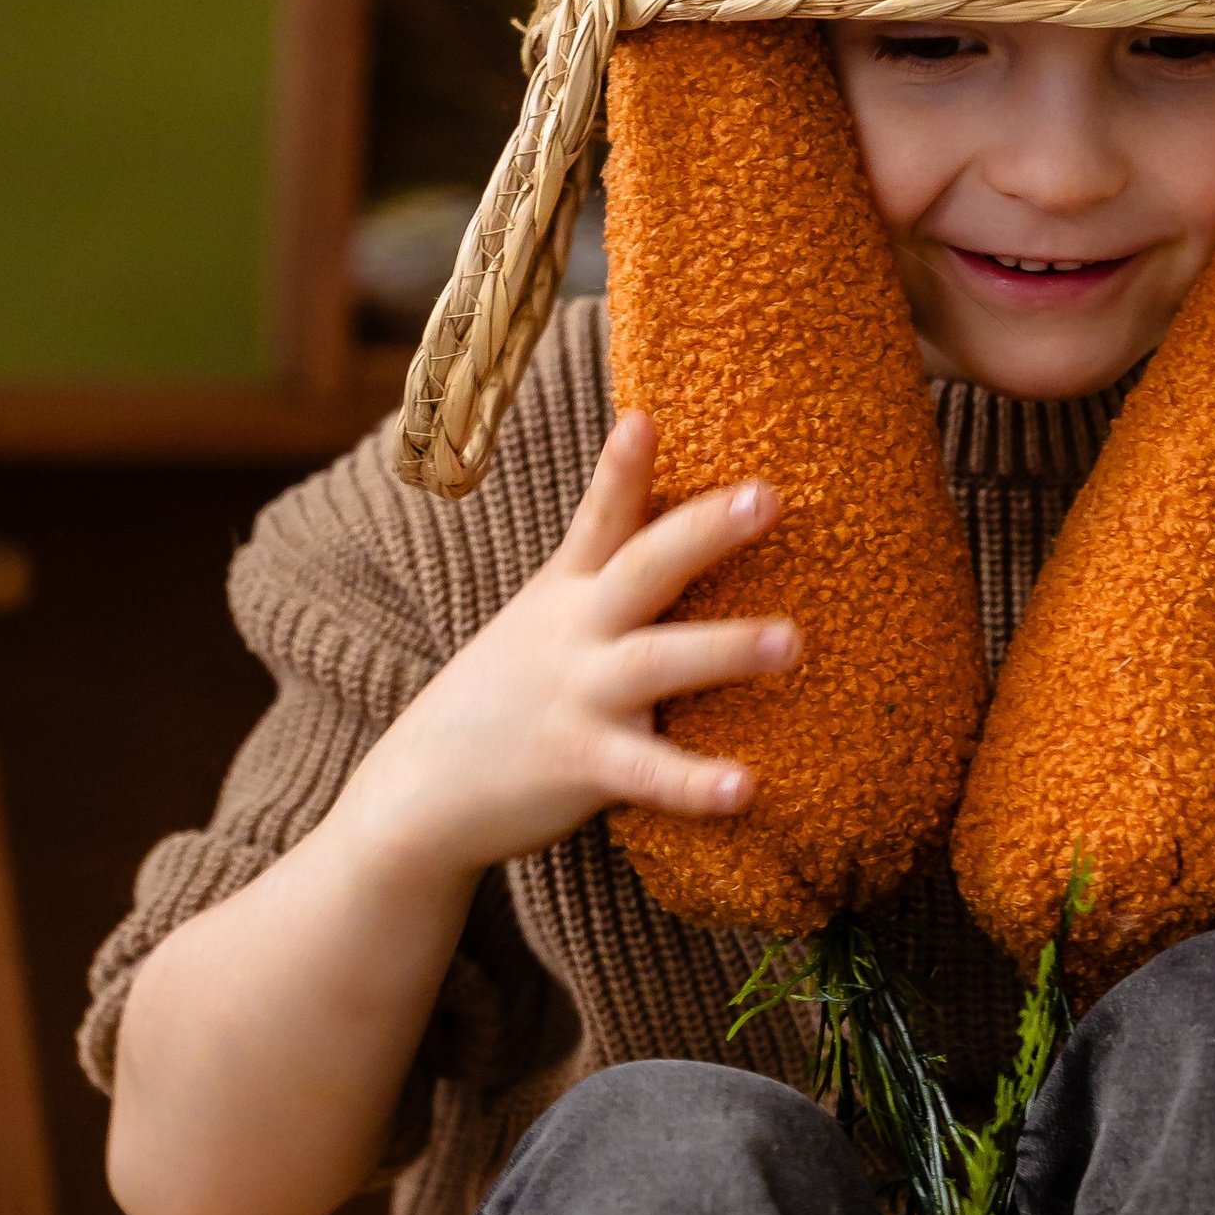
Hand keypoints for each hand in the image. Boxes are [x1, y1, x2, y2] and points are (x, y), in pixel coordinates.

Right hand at [343, 411, 798, 886]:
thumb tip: (679, 535)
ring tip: (794, 640)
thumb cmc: (503, 701)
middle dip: (703, 531)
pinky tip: (748, 791)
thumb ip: (603, 581)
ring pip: (658, 663)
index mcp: (568, 592)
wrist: (420, 796)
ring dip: (726, 648)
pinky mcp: (582, 766)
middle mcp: (574, 633)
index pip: (600, 518)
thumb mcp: (543, 624)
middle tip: (767, 496)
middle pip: (644, 569)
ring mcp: (578, 697)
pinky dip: (697, 784)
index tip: (646, 419)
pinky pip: (649, 774)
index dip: (622, 469)